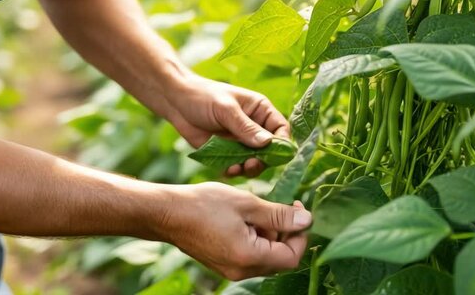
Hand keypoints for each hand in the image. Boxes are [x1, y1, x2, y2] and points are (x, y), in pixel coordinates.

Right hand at [161, 182, 310, 279]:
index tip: (297, 210)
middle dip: (285, 232)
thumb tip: (307, 220)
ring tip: (257, 209)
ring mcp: (231, 270)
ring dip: (270, 234)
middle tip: (279, 206)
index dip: (300, 235)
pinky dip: (256, 238)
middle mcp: (241, 270)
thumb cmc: (205, 204)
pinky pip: (250, 256)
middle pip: (280, 258)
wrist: (167, 213)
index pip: (292, 256)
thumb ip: (279, 214)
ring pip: (265, 256)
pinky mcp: (223, 264)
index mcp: (250, 257)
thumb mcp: (247, 204)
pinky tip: (244, 218)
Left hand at [165, 75, 289, 176]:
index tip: (276, 155)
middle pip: (270, 150)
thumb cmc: (203, 97)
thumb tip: (267, 143)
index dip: (282, 143)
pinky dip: (234, 171)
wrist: (176, 102)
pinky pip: (237, 166)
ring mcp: (241, 141)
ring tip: (238, 168)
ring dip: (249, 168)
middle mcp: (255, 127)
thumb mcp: (226, 109)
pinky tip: (227, 170)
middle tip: (251, 165)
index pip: (281, 129)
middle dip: (264, 160)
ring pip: (255, 161)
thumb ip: (245, 127)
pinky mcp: (227, 153)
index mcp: (260, 110)